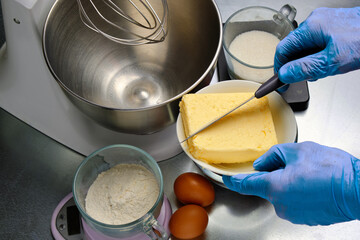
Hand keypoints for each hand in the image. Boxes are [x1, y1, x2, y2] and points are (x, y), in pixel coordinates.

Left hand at [222, 141, 359, 225]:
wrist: (358, 189)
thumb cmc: (332, 170)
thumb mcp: (298, 151)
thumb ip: (273, 155)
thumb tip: (262, 163)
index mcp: (274, 186)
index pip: (246, 184)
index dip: (234, 181)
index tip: (227, 179)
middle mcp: (280, 204)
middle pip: (269, 186)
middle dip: (277, 174)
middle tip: (299, 165)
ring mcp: (293, 214)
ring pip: (283, 193)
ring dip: (291, 183)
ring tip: (312, 176)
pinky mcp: (305, 218)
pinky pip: (295, 202)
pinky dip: (301, 193)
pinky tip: (315, 185)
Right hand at [274, 7, 359, 82]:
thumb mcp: (332, 61)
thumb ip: (305, 68)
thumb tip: (285, 74)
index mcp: (311, 27)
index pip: (283, 49)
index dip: (279, 67)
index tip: (280, 81)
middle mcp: (316, 22)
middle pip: (295, 48)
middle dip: (297, 65)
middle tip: (304, 79)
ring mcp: (326, 23)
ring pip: (307, 47)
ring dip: (310, 62)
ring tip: (324, 70)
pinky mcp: (335, 27)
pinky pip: (319, 43)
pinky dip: (320, 55)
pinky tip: (331, 62)